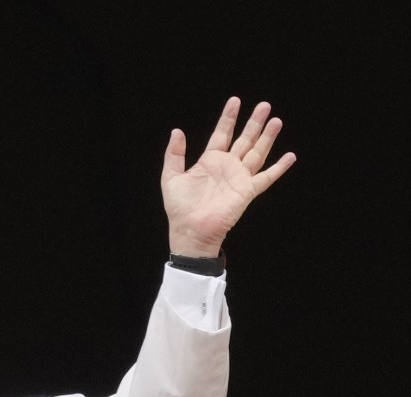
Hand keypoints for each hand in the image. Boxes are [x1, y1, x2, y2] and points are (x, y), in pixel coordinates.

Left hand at [161, 97, 295, 256]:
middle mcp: (227, 167)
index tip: (235, 101)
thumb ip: (174, 154)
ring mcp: (239, 178)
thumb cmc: (180, 207)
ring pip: (257, 153)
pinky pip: (266, 177)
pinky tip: (290, 156)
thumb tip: (176, 131)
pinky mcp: (247, 191)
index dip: (229, 118)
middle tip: (264, 105)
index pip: (222, 134)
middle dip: (254, 123)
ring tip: (276, 120)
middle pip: (244, 139)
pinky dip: (279, 168)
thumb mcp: (171, 177)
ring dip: (267, 137)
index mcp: (209, 161)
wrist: (190, 230)